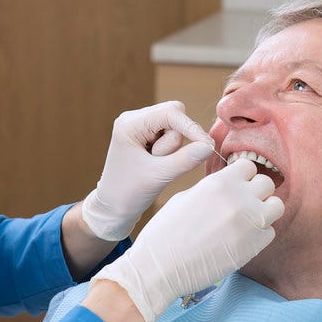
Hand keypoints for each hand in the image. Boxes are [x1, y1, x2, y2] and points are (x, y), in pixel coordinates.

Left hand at [82, 101, 213, 240]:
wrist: (112, 208)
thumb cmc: (128, 193)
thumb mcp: (159, 176)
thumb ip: (185, 160)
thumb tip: (209, 146)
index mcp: (130, 123)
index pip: (171, 112)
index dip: (192, 128)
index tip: (207, 146)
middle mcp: (133, 119)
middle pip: (174, 116)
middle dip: (176, 141)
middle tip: (162, 163)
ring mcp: (139, 126)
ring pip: (174, 127)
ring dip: (172, 148)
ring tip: (155, 166)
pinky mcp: (146, 136)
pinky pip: (170, 136)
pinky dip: (170, 151)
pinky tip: (156, 163)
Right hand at [91, 159, 283, 321]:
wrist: (160, 267)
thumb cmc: (166, 232)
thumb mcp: (186, 197)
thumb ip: (213, 189)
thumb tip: (229, 186)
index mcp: (219, 182)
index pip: (248, 166)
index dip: (242, 178)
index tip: (235, 188)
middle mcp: (239, 198)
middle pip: (266, 184)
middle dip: (256, 193)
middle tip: (242, 206)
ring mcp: (250, 222)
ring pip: (277, 206)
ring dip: (264, 212)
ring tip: (247, 222)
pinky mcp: (254, 246)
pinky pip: (270, 233)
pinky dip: (259, 236)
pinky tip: (240, 241)